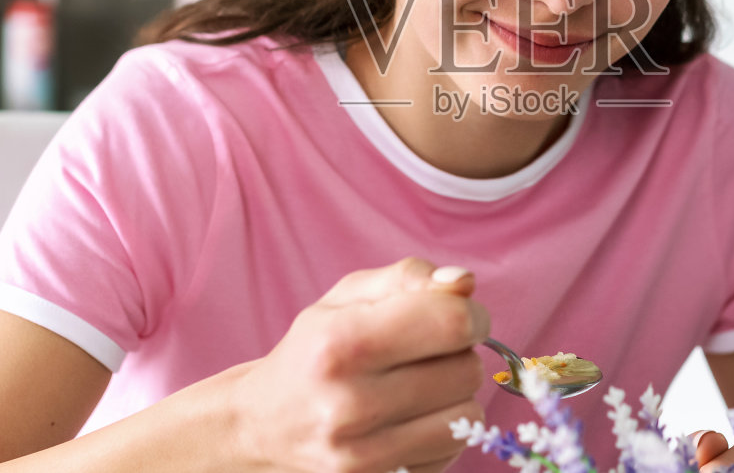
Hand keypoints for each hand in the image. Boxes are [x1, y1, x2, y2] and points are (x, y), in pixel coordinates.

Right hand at [214, 257, 490, 471]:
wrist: (262, 426)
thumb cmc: (314, 351)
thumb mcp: (347, 298)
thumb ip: (408, 278)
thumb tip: (464, 283)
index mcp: (340, 343)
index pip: (450, 323)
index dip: (470, 313)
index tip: (459, 315)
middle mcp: (350, 404)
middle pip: (467, 370)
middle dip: (458, 353)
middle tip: (426, 353)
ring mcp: (364, 454)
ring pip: (468, 414)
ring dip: (455, 394)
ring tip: (418, 386)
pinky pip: (452, 450)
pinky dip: (441, 430)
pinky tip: (409, 419)